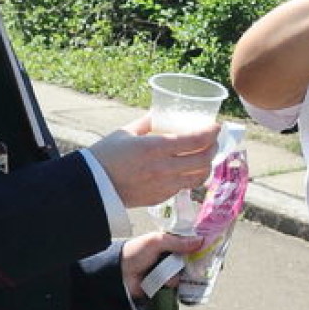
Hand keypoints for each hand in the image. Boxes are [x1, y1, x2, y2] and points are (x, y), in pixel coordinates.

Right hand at [89, 114, 219, 207]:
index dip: (211, 132)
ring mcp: (164, 185)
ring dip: (206, 164)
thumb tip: (162, 112)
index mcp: (154, 148)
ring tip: (205, 155)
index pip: (195, 140)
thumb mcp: (126, 132)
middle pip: (203, 160)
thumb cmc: (106, 155)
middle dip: (214, 147)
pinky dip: (191, 176)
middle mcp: (163, 168)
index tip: (216, 125)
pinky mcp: (161, 197)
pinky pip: (184, 187)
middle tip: (213, 139)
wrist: (92, 187)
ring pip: (198, 176)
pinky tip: (188, 169)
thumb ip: (148, 122)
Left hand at [119, 230, 203, 303]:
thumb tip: (200, 240)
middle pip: (190, 261)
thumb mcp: (156, 241)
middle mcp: (171, 258)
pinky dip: (171, 286)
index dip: (198, 247)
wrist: (119, 273)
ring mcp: (168, 273)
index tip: (209, 248)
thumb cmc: (136, 252)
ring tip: (163, 274)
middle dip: (192, 263)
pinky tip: (165, 283)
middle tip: (193, 264)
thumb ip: (178, 241)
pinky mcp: (165, 286)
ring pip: (183, 275)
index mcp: (170, 244)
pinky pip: (176, 288)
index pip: (189, 245)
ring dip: (175, 275)